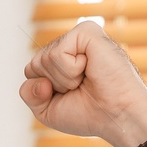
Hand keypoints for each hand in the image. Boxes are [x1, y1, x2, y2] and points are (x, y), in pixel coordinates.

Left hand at [20, 21, 146, 146]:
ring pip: (44, 59)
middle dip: (54, 85)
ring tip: (87, 80)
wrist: (117, 116)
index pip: (30, 71)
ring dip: (65, 79)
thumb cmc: (89, 114)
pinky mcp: (86, 31)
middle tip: (80, 88)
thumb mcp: (47, 111)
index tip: (70, 96)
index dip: (44, 92)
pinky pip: (57, 53)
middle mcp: (68, 46)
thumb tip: (37, 75)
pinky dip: (70, 70)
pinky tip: (90, 69)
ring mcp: (77, 37)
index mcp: (60, 61)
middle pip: (34, 64)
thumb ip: (29, 94)